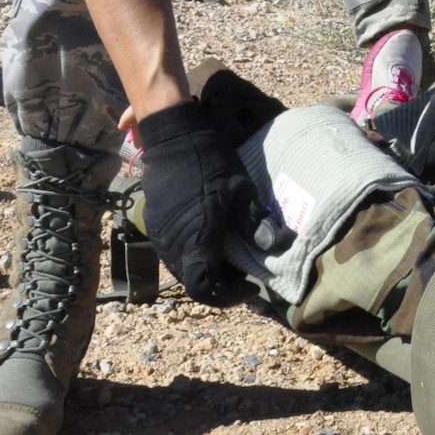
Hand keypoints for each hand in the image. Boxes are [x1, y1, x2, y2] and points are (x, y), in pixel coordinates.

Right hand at [137, 99, 270, 305]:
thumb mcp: (240, 189)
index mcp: (194, 240)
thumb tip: (279, 245)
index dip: (227, 297)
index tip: (249, 287)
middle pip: (194, 282)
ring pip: (183, 269)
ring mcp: (159, 237)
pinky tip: (213, 240)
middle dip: (221, 283)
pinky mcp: (155, 226)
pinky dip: (195, 256)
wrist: (173, 137)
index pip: (204, 289)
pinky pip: (174, 253)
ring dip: (207, 270)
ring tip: (232, 256)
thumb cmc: (209, 161)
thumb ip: (256, 221)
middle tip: (245, 272)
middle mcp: (171, 246)